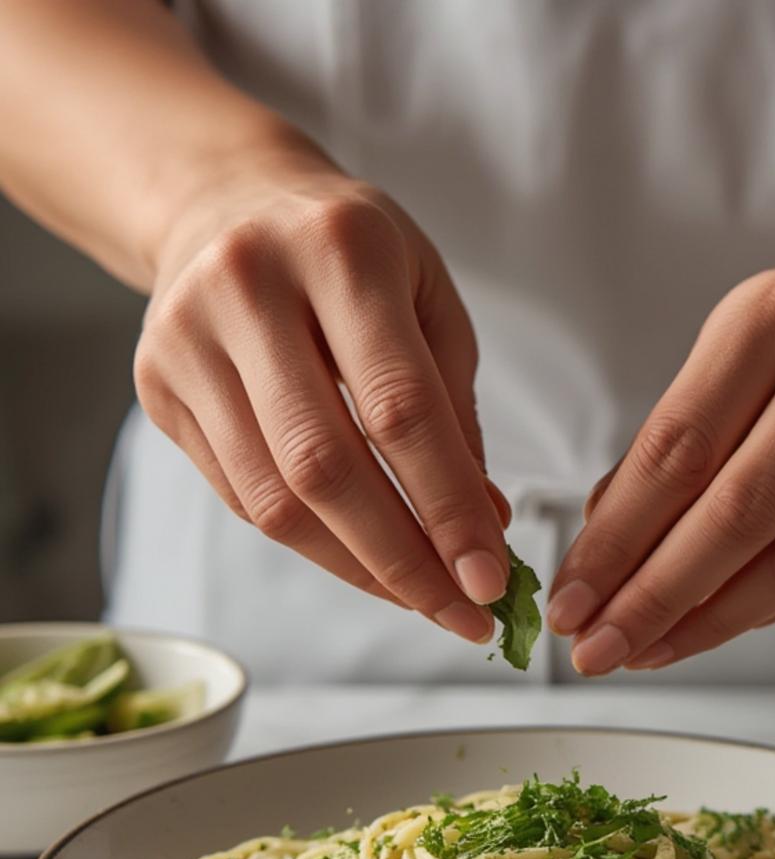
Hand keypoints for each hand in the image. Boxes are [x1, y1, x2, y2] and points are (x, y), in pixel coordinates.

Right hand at [134, 132, 509, 641]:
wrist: (226, 201)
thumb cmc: (348, 254)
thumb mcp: (426, 298)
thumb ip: (454, 411)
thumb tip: (481, 529)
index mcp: (340, 248)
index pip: (400, 408)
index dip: (447, 507)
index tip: (490, 579)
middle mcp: (250, 285)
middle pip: (326, 465)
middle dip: (403, 559)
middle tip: (459, 612)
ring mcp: (188, 337)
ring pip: (274, 497)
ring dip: (357, 567)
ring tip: (420, 598)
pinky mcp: (156, 385)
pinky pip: (240, 496)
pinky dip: (311, 543)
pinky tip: (362, 558)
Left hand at [549, 259, 774, 672]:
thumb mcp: (730, 357)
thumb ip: (665, 448)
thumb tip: (598, 562)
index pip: (677, 451)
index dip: (615, 542)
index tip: (570, 602)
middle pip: (740, 512)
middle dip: (654, 598)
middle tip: (599, 648)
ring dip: (712, 622)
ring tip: (650, 650)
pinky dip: (772, 611)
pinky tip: (719, 625)